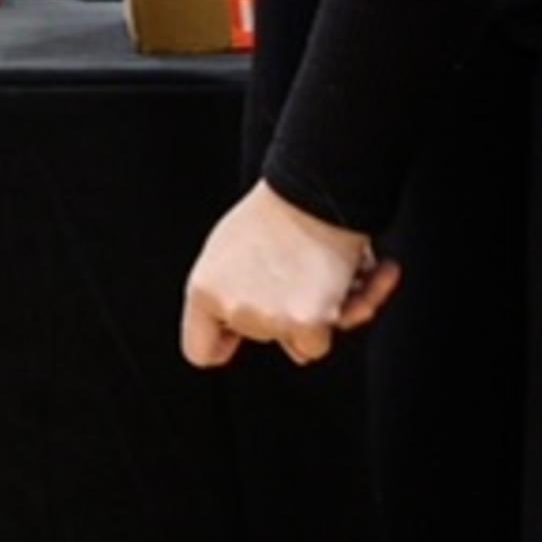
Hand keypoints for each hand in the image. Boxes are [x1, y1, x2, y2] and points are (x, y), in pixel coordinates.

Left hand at [180, 179, 399, 367]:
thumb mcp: (229, 249)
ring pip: (295, 344)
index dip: (222, 344)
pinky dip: (334, 317)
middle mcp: (231, 309)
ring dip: (309, 315)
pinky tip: (342, 282)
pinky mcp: (305, 323)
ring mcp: (268, 319)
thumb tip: (262, 344)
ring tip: (316, 271)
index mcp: (203, 289)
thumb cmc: (273, 212)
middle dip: (277, 312)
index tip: (234, 338)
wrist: (309, 192)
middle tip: (289, 270)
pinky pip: (318, 344)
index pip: (200, 349)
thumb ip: (232, 291)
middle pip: (259, 337)